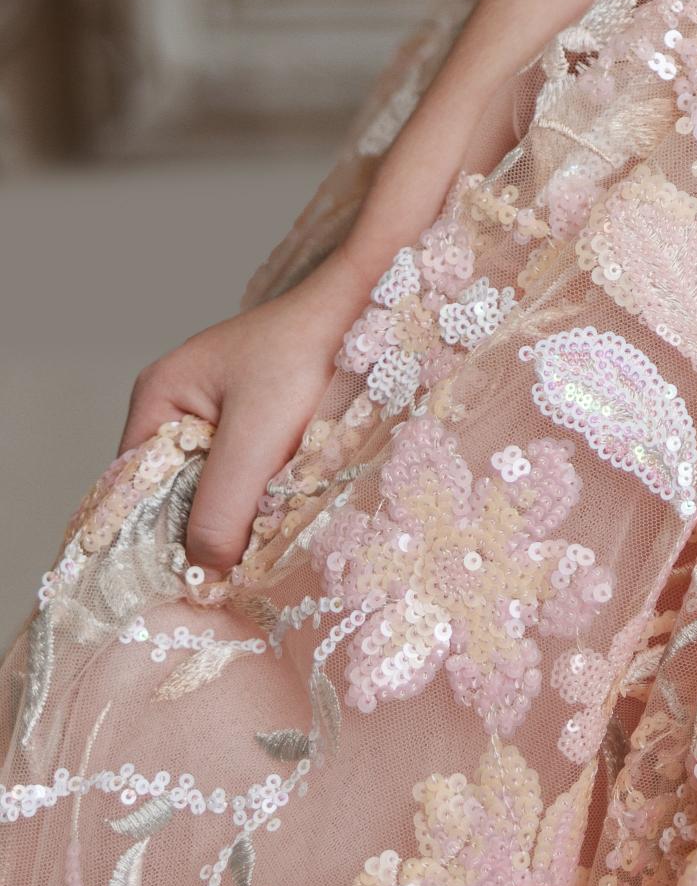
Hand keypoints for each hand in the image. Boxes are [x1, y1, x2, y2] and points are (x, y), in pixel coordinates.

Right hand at [122, 269, 365, 580]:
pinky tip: (289, 505)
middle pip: (176, 491)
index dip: (157, 537)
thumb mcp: (255, 439)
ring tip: (266, 537)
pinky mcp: (262, 421)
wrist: (372, 306)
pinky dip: (266, 494)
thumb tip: (202, 574)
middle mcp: (181, 404)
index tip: (191, 579)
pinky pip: (250, 474)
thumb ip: (219, 509)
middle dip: (207, 527)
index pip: (134, 488)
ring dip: (242, 513)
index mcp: (159, 396)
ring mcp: (223, 412)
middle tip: (236, 567)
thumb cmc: (308, 354)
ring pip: (218, 488)